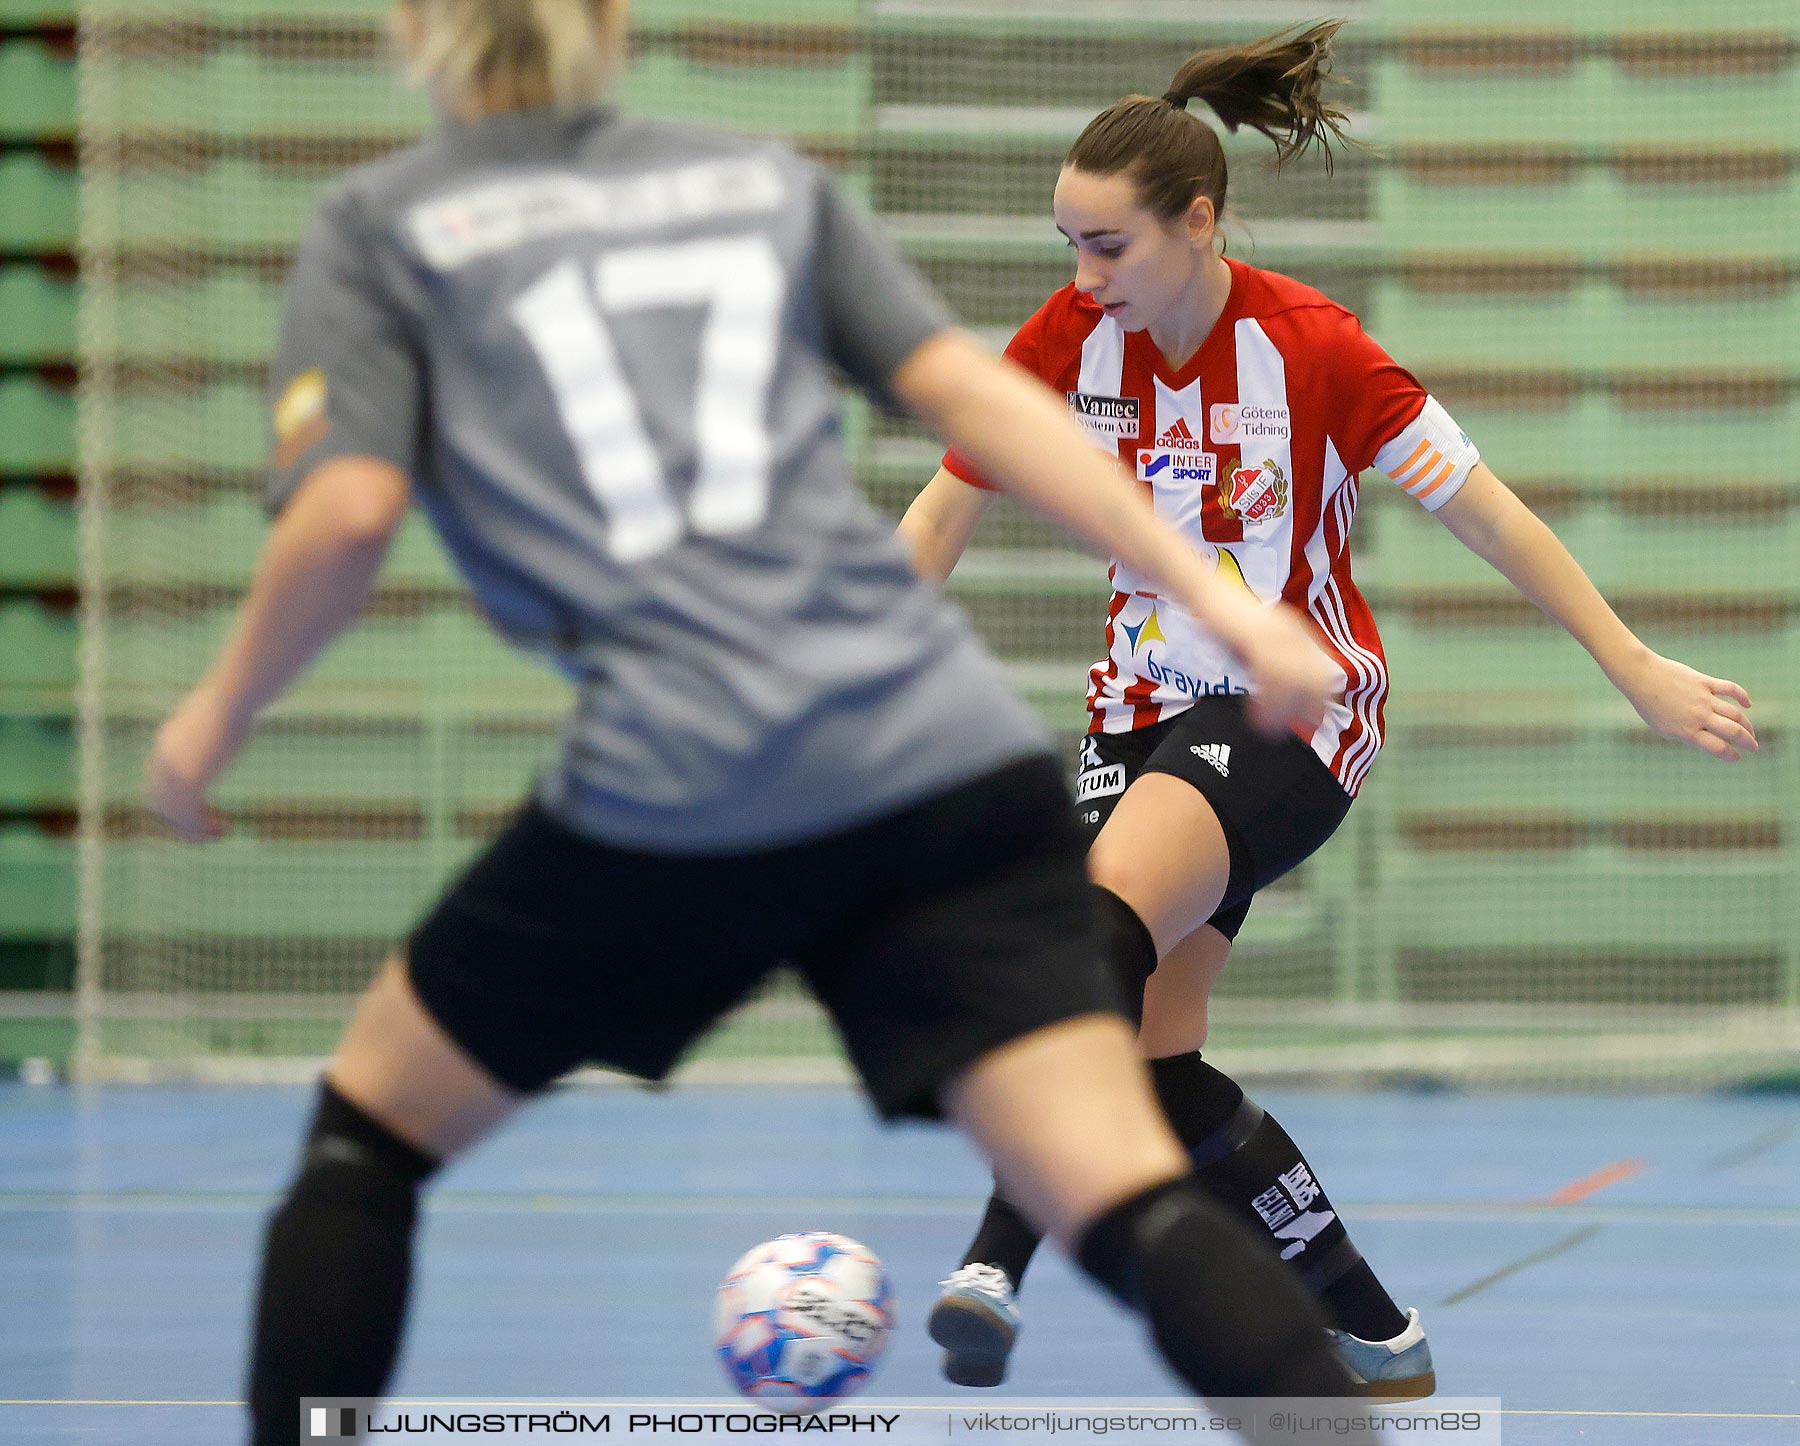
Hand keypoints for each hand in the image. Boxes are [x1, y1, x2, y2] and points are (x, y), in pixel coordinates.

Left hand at [147, 682, 249, 840]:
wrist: (230, 701)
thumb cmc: (234, 702)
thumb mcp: (220, 715)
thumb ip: (218, 726)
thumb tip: (235, 717)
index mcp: (166, 744)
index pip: (162, 783)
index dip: (183, 799)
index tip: (210, 806)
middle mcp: (163, 761)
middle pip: (162, 803)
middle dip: (185, 819)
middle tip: (215, 825)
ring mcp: (173, 773)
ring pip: (173, 815)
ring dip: (194, 829)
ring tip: (221, 833)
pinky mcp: (187, 783)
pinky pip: (187, 817)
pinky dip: (201, 830)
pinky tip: (224, 829)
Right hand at [1223, 603, 1336, 738]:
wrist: (1207, 592)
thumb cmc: (1226, 619)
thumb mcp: (1256, 642)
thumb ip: (1270, 662)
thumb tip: (1279, 695)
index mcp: (1297, 633)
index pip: (1322, 673)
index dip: (1319, 700)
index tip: (1310, 720)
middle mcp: (1293, 633)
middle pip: (1315, 680)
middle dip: (1305, 709)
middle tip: (1289, 728)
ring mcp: (1278, 634)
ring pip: (1294, 683)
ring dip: (1283, 711)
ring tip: (1270, 727)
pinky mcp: (1259, 637)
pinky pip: (1271, 677)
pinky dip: (1266, 702)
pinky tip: (1257, 715)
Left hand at [1614, 650, 1755, 760]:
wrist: (1641, 677)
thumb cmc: (1649, 706)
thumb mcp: (1663, 728)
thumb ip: (1684, 735)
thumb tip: (1703, 739)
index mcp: (1687, 731)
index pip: (1717, 748)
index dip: (1731, 755)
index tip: (1737, 757)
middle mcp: (1698, 716)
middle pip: (1732, 731)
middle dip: (1747, 742)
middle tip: (1754, 747)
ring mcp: (1704, 699)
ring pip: (1735, 714)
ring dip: (1747, 724)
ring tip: (1751, 732)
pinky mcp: (1705, 682)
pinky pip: (1730, 689)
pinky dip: (1742, 696)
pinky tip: (1747, 704)